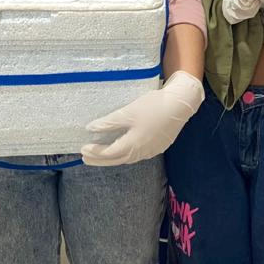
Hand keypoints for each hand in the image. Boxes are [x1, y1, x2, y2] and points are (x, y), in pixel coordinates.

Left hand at [82, 71, 204, 166]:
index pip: (108, 153)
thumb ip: (108, 123)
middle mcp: (142, 152)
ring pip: (129, 158)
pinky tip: (125, 147)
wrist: (180, 104)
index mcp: (132, 145)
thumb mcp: (127, 112)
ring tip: (104, 154)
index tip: (83, 148)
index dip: (95, 152)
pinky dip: (127, 153)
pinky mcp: (160, 146)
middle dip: (101, 159)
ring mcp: (152, 151)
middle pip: (117, 159)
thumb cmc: (152, 106)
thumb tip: (90, 129)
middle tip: (86, 158)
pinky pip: (139, 154)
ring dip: (114, 157)